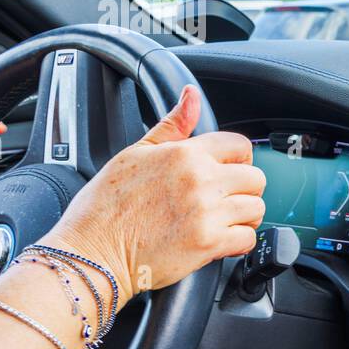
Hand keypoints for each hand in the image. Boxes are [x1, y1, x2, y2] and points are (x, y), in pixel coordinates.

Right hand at [43, 85, 265, 304]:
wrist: (92, 252)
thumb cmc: (105, 207)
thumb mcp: (134, 154)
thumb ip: (171, 126)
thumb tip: (191, 96)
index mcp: (184, 154)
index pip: (239, 145)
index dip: (238, 159)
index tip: (229, 171)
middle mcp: (200, 179)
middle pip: (255, 178)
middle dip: (243, 190)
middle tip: (225, 200)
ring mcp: (207, 212)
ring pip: (256, 208)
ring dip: (243, 217)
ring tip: (222, 221)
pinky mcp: (209, 242)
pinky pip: (247, 239)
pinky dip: (237, 242)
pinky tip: (218, 240)